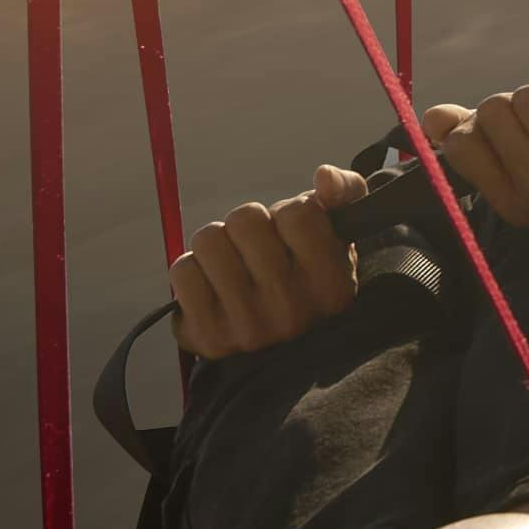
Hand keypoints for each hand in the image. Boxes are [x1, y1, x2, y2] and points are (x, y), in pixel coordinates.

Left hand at [174, 174, 362, 359]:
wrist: (280, 353)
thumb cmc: (306, 280)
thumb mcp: (337, 240)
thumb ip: (345, 194)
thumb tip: (324, 175)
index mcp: (331, 284)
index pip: (297, 212)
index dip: (287, 215)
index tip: (291, 238)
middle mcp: (292, 309)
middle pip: (246, 219)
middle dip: (247, 226)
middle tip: (256, 251)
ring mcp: (249, 326)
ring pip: (209, 239)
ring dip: (217, 245)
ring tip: (232, 266)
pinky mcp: (209, 336)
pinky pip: (183, 270)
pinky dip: (193, 270)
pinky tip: (211, 286)